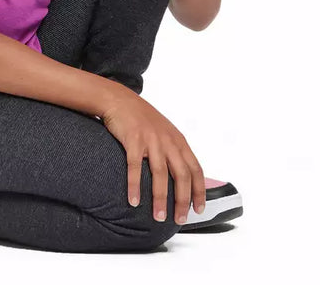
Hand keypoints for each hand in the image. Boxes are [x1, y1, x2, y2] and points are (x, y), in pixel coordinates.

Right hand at [100, 85, 206, 224]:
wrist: (120, 100)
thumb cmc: (142, 120)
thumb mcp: (165, 133)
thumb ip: (174, 151)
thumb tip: (182, 176)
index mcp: (178, 142)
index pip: (195, 170)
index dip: (199, 191)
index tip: (198, 210)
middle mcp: (168, 141)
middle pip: (181, 176)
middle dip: (182, 200)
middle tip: (179, 220)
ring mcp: (151, 140)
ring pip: (160, 174)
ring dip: (161, 199)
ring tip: (159, 217)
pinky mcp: (133, 140)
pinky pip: (135, 167)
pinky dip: (135, 186)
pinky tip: (134, 201)